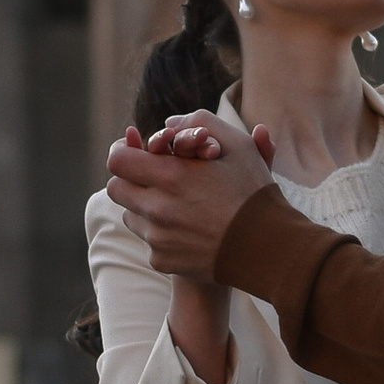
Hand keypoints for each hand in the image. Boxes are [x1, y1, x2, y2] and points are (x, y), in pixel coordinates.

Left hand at [108, 115, 276, 278]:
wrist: (267, 248)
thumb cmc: (252, 193)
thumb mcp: (236, 146)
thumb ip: (200, 123)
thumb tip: (169, 124)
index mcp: (171, 176)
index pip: (118, 160)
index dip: (122, 151)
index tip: (133, 150)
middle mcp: (157, 208)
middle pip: (116, 189)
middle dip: (130, 179)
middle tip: (151, 177)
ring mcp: (157, 238)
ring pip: (131, 216)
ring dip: (145, 207)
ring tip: (174, 204)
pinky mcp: (162, 260)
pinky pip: (148, 242)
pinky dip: (161, 234)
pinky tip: (187, 230)